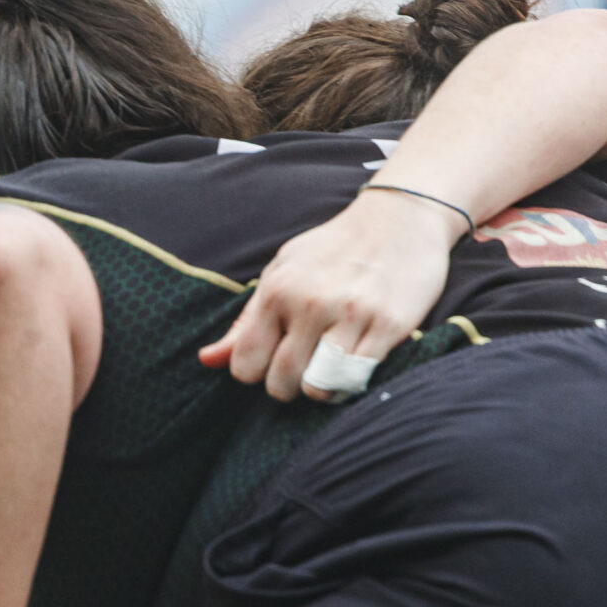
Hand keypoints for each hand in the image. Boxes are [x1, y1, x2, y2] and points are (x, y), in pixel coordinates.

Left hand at [198, 187, 461, 400]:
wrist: (401, 217)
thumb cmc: (333, 250)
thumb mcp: (282, 273)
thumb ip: (246, 321)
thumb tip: (206, 360)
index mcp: (277, 290)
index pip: (245, 365)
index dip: (257, 372)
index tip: (274, 360)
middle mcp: (309, 303)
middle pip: (280, 383)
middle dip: (288, 386)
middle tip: (304, 367)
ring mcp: (350, 315)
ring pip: (318, 388)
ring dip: (322, 389)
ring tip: (329, 370)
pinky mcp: (388, 325)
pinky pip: (357, 379)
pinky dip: (352, 383)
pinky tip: (355, 364)